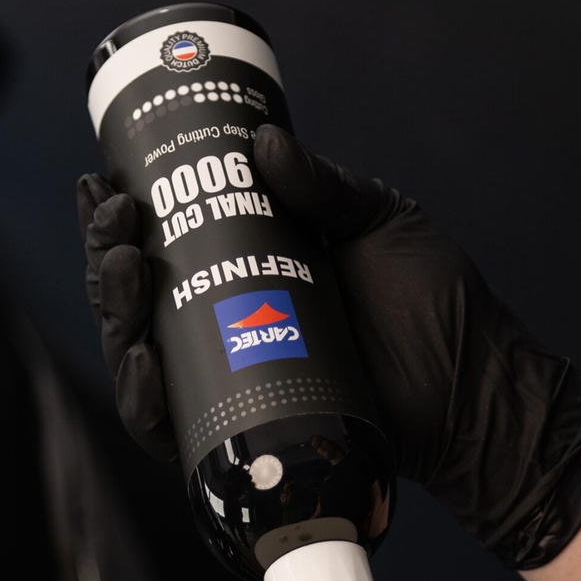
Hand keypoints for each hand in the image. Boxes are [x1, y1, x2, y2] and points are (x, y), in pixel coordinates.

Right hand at [77, 125, 580, 567]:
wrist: (472, 390)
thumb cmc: (435, 308)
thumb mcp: (378, 223)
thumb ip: (325, 186)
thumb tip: (264, 140)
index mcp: (248, 274)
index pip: (165, 247)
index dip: (122, 221)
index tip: (107, 189)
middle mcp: (225, 330)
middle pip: (137, 303)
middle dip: (108, 260)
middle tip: (118, 224)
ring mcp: (229, 387)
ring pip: (138, 360)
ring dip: (114, 318)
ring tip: (126, 273)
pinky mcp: (240, 440)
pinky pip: (171, 430)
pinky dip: (141, 400)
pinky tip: (143, 358)